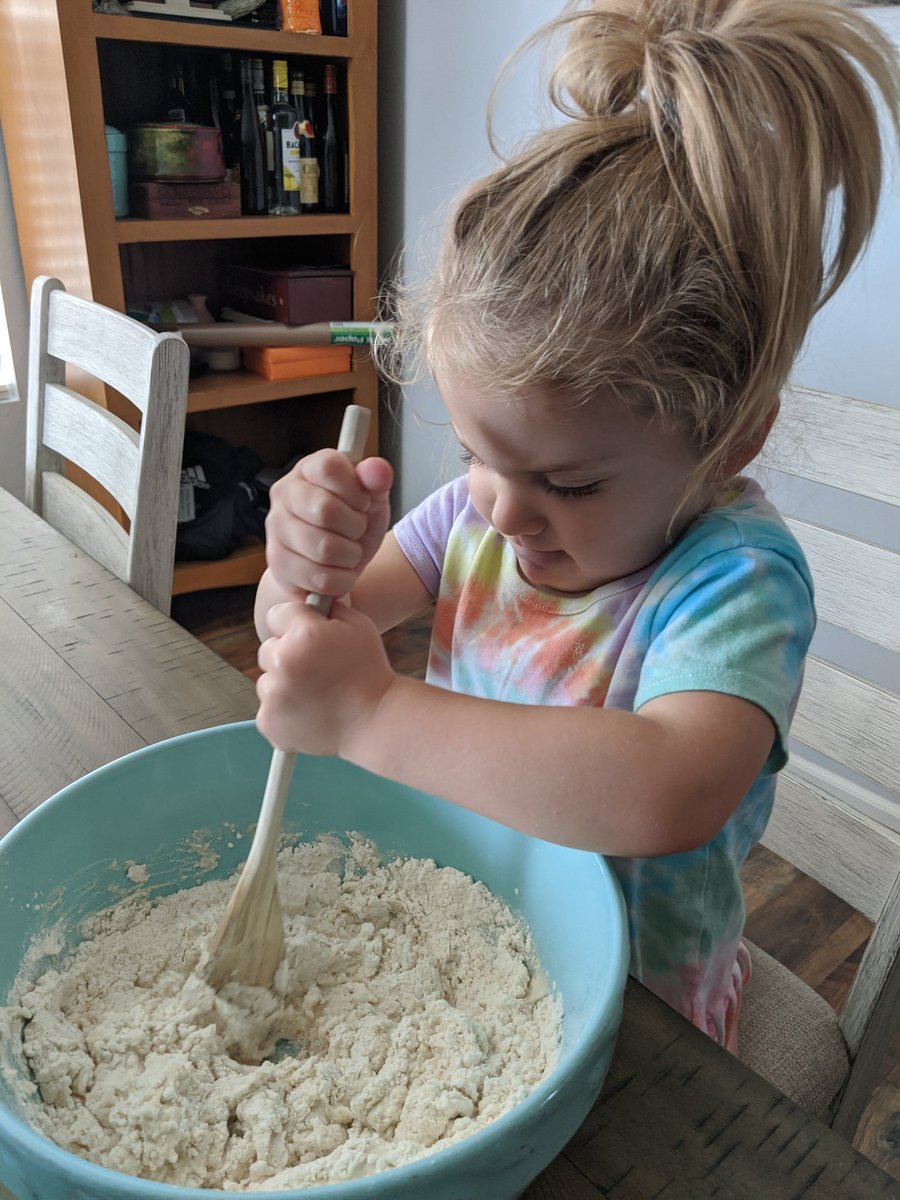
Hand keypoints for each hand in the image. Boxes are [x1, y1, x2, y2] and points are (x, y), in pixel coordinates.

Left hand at [255, 599, 395, 756]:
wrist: (375, 722)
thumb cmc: (370, 672)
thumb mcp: (358, 626)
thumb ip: (328, 607)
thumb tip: (309, 601)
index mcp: (303, 634)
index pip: (277, 614)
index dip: (294, 624)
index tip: (308, 637)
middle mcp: (283, 661)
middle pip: (267, 648)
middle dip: (286, 655)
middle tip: (316, 670)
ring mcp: (273, 695)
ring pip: (267, 680)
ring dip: (284, 684)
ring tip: (315, 693)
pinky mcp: (268, 721)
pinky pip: (267, 708)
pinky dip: (283, 711)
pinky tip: (309, 711)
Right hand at [265, 451, 392, 598]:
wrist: (333, 561)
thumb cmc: (350, 522)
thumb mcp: (371, 498)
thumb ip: (376, 480)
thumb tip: (378, 468)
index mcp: (308, 469)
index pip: (329, 468)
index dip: (355, 490)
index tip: (362, 502)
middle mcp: (284, 494)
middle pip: (326, 510)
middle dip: (355, 527)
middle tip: (356, 530)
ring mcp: (276, 529)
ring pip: (324, 549)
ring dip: (350, 556)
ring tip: (349, 551)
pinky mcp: (278, 564)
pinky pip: (320, 578)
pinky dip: (341, 580)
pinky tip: (339, 570)